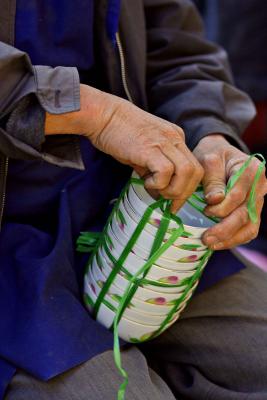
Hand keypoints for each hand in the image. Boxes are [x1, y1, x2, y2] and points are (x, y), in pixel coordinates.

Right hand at [46, 84, 203, 210]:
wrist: (102, 114)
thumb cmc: (117, 132)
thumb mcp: (142, 150)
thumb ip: (152, 169)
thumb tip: (157, 192)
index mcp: (176, 138)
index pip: (194, 168)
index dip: (187, 189)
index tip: (174, 202)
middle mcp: (175, 139)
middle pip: (197, 172)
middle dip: (184, 193)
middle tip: (167, 202)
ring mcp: (164, 142)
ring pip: (187, 172)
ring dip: (174, 190)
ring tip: (157, 191)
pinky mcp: (150, 148)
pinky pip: (166, 171)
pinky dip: (159, 183)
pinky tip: (146, 182)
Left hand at [193, 134, 266, 249]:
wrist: (220, 155)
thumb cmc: (213, 156)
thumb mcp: (209, 161)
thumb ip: (212, 180)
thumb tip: (215, 200)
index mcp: (252, 169)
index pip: (239, 195)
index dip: (222, 207)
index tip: (205, 210)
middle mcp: (260, 186)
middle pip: (246, 213)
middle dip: (225, 228)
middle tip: (205, 238)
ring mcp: (258, 201)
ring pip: (250, 226)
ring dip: (230, 238)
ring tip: (210, 244)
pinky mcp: (252, 211)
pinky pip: (248, 230)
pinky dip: (234, 240)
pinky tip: (218, 244)